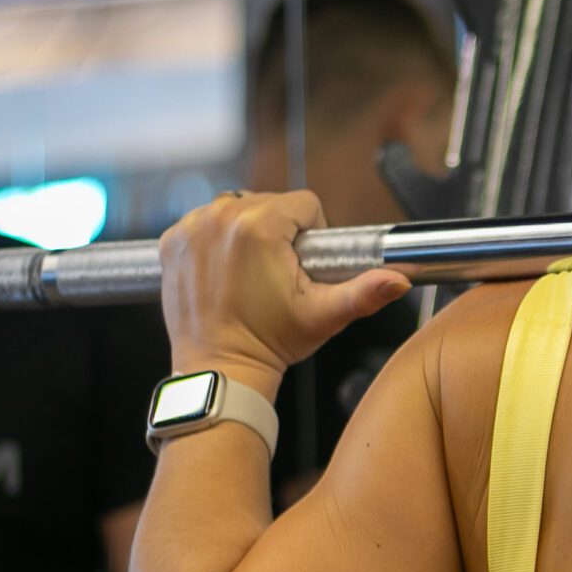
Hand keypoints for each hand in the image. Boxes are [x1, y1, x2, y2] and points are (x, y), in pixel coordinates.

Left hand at [158, 190, 410, 390]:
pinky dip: (216, 239)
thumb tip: (399, 279)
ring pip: (237, 208)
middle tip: (279, 273)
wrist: (220, 369)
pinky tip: (225, 271)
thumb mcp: (324, 316)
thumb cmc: (269, 342)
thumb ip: (364, 292)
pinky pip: (205, 222)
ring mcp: (191, 228)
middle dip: (280, 231)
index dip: (313, 233)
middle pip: (269, 202)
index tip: (304, 264)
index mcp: (258, 227)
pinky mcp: (172, 241)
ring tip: (252, 272)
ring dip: (248, 231)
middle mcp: (220, 217)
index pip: (303, 203)